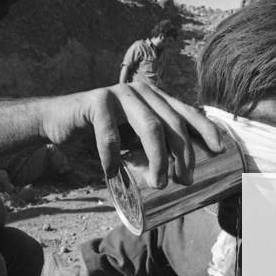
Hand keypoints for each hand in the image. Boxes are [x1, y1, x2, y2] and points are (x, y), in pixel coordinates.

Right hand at [42, 82, 223, 187]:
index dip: (205, 129)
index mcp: (154, 99)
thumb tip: (178, 182)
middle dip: (183, 154)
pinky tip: (111, 173)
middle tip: (184, 181)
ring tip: (159, 183)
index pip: (186, 112)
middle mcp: (141, 92)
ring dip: (158, 158)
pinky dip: (112, 156)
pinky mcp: (96, 100)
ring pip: (149, 126)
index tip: (219, 150)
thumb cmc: (97, 137)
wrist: (56, 123)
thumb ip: (149, 152)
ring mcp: (119, 93)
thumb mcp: (129, 144)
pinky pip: (110, 132)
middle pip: (173, 123)